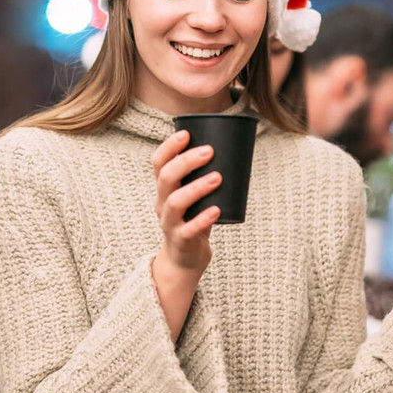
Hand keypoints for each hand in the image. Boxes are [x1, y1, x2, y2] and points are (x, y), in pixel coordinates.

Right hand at [152, 129, 221, 272]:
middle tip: (209, 151)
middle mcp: (162, 203)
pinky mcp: (181, 241)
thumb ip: (204, 175)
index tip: (186, 134)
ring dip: (196, 188)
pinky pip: (188, 229)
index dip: (169, 147)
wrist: (184, 259)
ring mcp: (169, 223)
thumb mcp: (193, 195)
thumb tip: (234, 147)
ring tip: (217, 178)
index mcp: (164, 188)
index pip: (158, 163)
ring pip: (175, 202)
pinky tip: (216, 210)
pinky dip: (202, 219)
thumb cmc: (193, 218)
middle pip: (166, 178)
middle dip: (186, 162)